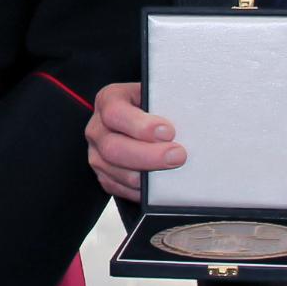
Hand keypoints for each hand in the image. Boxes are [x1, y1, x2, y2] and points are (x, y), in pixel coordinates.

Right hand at [85, 81, 184, 200]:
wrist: (146, 120)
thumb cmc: (154, 107)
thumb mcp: (157, 94)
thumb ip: (165, 101)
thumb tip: (189, 114)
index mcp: (109, 100)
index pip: (115, 113)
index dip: (141, 125)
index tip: (168, 132)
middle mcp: (97, 128)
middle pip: (113, 147)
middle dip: (149, 155)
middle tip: (177, 155)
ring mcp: (97, 154)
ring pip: (115, 172)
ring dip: (146, 176)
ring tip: (172, 172)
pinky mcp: (104, 175)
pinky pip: (117, 188)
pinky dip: (139, 190)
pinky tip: (158, 186)